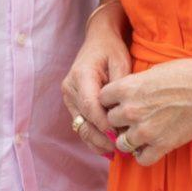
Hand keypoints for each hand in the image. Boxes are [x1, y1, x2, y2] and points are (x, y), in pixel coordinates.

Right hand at [62, 1, 130, 158]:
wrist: (99, 39)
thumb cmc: (112, 49)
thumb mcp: (121, 62)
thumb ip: (119, 87)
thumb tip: (122, 113)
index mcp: (81, 75)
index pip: (90, 106)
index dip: (104, 125)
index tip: (121, 137)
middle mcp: (70, 88)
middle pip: (84, 120)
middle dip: (103, 138)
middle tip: (123, 149)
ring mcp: (68, 97)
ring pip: (81, 127)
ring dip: (97, 141)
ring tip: (117, 152)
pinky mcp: (72, 103)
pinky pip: (81, 125)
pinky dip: (93, 138)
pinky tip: (108, 150)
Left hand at [99, 57, 191, 166]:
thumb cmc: (186, 74)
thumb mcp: (153, 71)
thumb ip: (135, 84)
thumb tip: (127, 92)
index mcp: (127, 88)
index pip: (101, 98)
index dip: (110, 100)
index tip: (117, 101)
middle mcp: (131, 110)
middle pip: (110, 121)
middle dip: (118, 120)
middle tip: (130, 118)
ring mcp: (145, 130)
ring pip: (121, 143)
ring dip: (128, 139)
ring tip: (139, 134)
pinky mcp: (161, 146)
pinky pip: (141, 159)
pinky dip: (143, 155)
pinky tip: (150, 147)